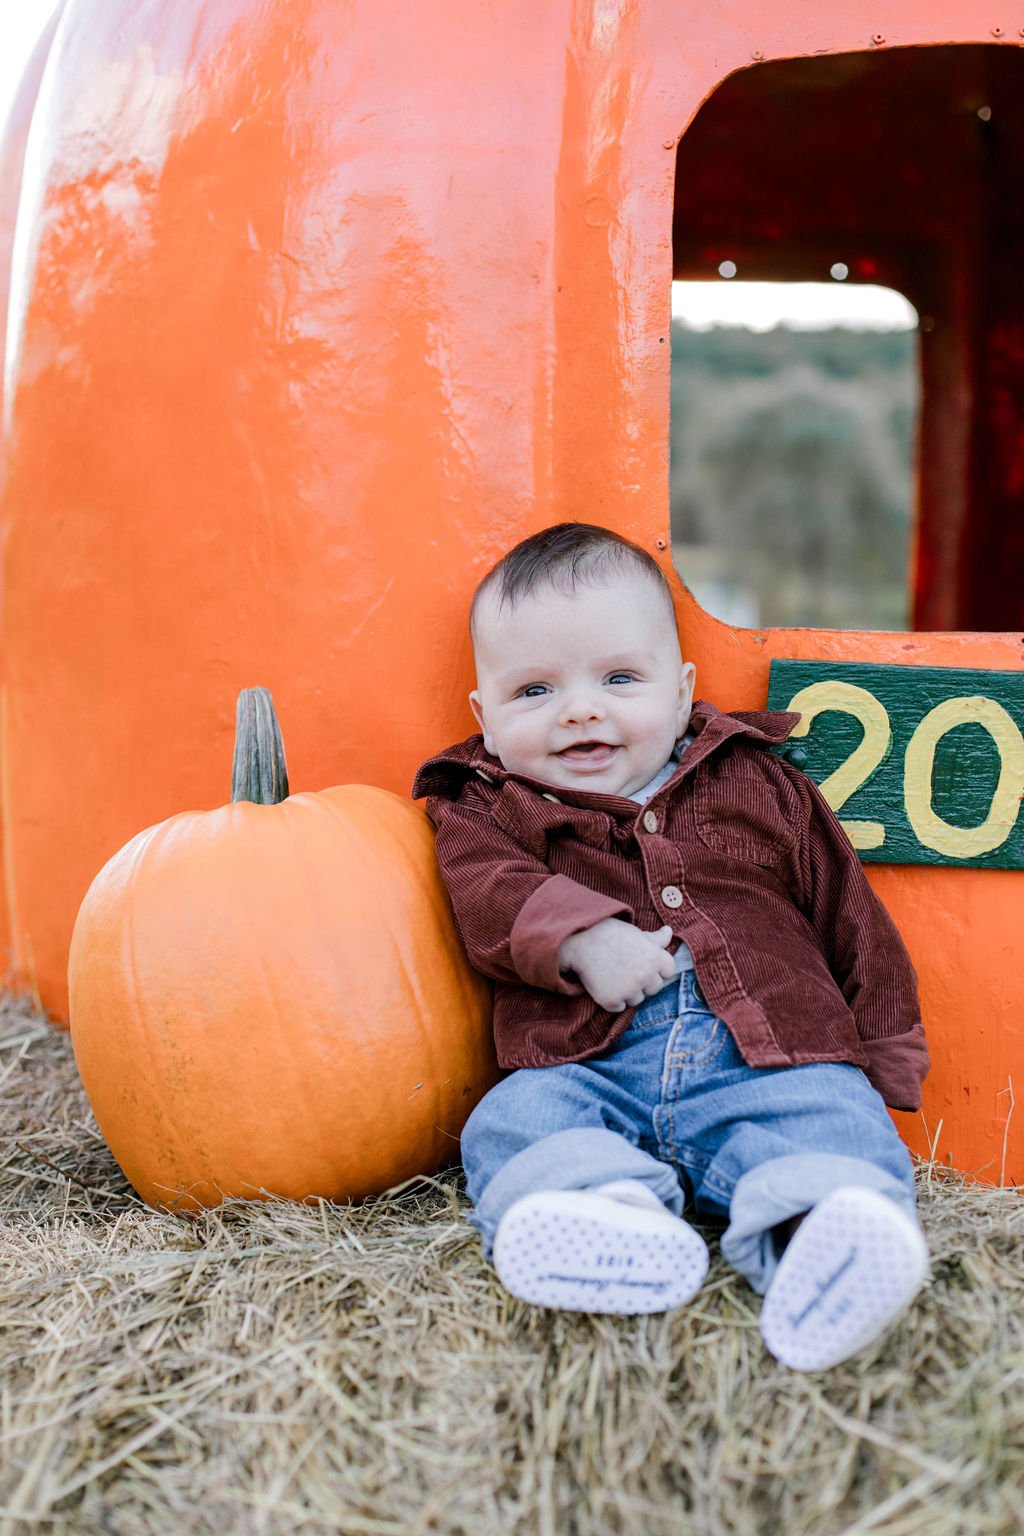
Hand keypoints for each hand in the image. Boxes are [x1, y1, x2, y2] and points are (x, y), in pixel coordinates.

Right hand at [558, 918, 675, 1011]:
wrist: (580, 941)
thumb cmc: (609, 934)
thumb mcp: (635, 933)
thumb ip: (655, 939)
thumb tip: (669, 932)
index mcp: (656, 958)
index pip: (669, 972)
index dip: (656, 968)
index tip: (642, 961)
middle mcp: (646, 976)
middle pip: (654, 988)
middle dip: (643, 981)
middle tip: (625, 967)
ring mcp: (629, 990)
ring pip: (637, 999)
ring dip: (628, 992)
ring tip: (613, 974)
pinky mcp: (612, 1000)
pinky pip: (619, 1007)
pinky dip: (612, 999)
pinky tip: (604, 983)